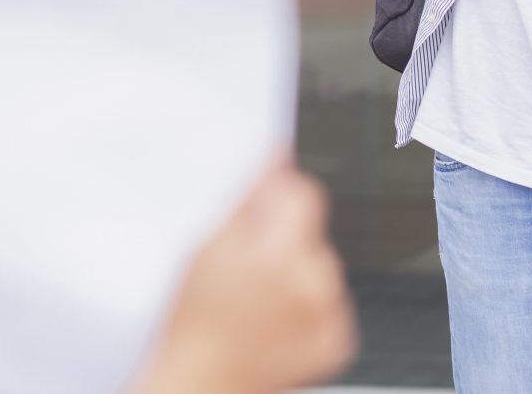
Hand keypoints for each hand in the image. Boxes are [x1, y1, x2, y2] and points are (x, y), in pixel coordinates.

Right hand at [134, 161, 357, 393]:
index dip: (280, 195)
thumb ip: (248, 199)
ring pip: (322, 266)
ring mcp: (329, 316)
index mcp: (280, 255)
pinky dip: (308, 306)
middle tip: (246, 264)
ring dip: (298, 272)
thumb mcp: (205, 247)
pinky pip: (330, 302)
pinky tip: (275, 318)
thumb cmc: (194, 321)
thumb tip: (277, 159)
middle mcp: (314, 285)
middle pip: (312, 232)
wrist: (201, 382)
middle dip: (283, 238)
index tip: (263, 207)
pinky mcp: (337, 340)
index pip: (304, 194)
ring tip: (258, 296)